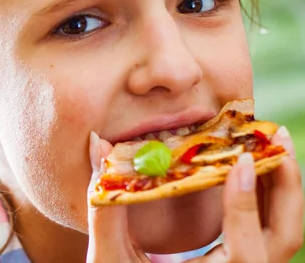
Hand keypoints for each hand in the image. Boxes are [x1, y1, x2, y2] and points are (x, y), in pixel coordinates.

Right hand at [86, 127, 303, 262]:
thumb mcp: (110, 259)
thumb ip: (105, 207)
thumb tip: (100, 147)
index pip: (245, 254)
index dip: (246, 204)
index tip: (242, 160)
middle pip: (286, 236)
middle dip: (288, 183)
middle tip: (276, 136)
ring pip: (285, 231)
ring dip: (283, 184)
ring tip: (272, 141)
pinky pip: (271, 229)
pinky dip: (269, 195)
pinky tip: (254, 167)